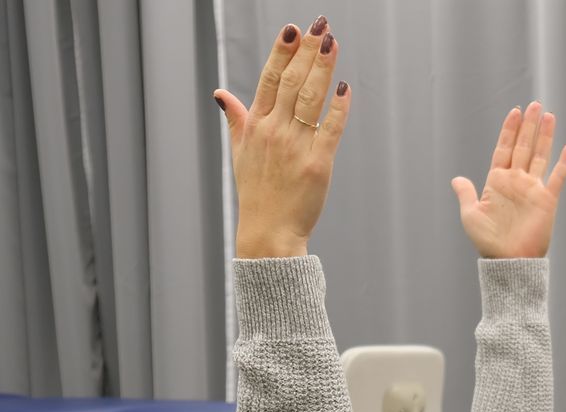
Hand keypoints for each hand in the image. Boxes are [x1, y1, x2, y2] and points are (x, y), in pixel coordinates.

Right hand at [213, 17, 349, 257]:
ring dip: (323, 68)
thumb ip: (236, 119)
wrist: (269, 231)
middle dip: (306, 51)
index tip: (292, 29)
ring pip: (310, 99)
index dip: (281, 52)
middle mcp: (274, 131)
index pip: (269, 79)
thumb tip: (221, 94)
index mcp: (256, 126)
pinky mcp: (317, 164)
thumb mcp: (240, 152)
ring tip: (332, 43)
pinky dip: (337, 107)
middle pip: (292, 82)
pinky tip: (345, 86)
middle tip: (320, 25)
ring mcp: (295, 146)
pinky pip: (329, 129)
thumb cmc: (257, 192)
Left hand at [450, 103, 565, 258]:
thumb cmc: (488, 242)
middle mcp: (516, 181)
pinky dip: (564, 163)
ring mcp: (532, 189)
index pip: (504, 148)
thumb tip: (457, 179)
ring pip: (540, 155)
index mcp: (497, 181)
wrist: (509, 262)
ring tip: (549, 116)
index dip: (509, 130)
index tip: (515, 111)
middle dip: (528, 125)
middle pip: (523, 146)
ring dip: (544, 136)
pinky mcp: (547, 200)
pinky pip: (557, 177)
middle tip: (535, 105)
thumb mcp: (470, 215)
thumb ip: (466, 194)